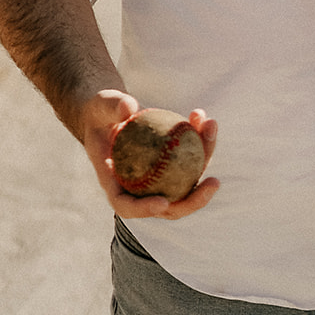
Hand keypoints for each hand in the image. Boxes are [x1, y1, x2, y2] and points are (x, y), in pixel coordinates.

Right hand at [80, 91, 219, 219]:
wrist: (110, 112)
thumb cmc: (101, 111)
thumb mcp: (102, 104)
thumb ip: (114, 106)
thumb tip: (129, 108)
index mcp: (113, 182)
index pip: (126, 205)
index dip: (145, 209)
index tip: (163, 202)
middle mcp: (137, 187)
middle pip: (166, 206)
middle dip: (193, 201)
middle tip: (213, 183)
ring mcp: (155, 178)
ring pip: (184, 182)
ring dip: (203, 158)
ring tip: (211, 127)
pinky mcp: (169, 164)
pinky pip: (187, 158)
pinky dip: (199, 140)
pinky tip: (202, 117)